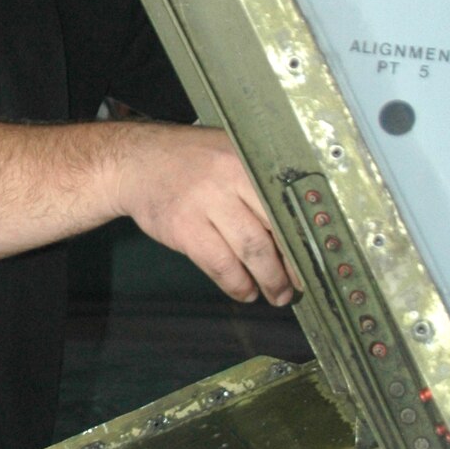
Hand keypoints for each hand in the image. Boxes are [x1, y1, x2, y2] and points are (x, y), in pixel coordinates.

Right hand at [109, 122, 296, 305]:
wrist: (135, 162)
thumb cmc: (190, 160)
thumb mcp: (227, 153)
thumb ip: (257, 179)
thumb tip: (296, 221)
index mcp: (247, 159)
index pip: (286, 204)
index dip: (303, 236)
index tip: (314, 259)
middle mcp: (229, 178)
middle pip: (273, 229)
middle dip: (290, 265)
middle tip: (298, 285)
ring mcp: (204, 203)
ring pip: (250, 251)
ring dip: (268, 280)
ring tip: (276, 295)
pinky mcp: (184, 228)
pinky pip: (220, 265)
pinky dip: (236, 284)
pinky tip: (244, 291)